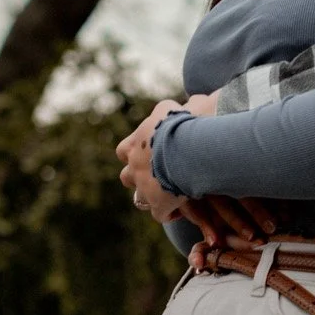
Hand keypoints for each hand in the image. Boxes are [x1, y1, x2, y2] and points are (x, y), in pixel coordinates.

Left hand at [116, 92, 274, 243]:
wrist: (190, 146)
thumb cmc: (183, 123)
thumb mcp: (173, 108)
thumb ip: (172, 107)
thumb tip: (189, 100)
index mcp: (136, 143)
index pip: (123, 151)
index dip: (135, 153)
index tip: (152, 153)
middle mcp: (135, 166)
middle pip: (127, 177)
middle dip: (139, 177)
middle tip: (159, 175)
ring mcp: (145, 187)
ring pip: (140, 199)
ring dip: (152, 196)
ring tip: (169, 194)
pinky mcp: (159, 204)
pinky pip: (160, 214)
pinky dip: (169, 213)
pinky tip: (181, 208)